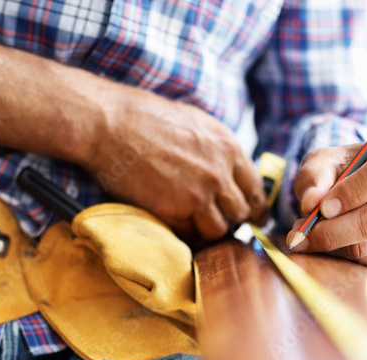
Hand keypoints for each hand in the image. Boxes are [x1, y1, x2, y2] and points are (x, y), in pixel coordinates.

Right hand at [85, 85, 262, 242]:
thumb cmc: (145, 118)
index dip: (251, 203)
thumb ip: (218, 150)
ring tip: (193, 223)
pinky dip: (184, 233)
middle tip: (216, 219)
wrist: (110, 124)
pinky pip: (190, 234)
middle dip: (230, 219)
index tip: (246, 213)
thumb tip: (228, 172)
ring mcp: (198, 194)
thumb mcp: (196, 123)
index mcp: (228, 147)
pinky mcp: (174, 210)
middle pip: (241, 213)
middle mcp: (219, 173)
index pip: (256, 188)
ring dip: (207, 229)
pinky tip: (174, 222)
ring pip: (219, 230)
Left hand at [288, 141, 366, 272]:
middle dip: (333, 231)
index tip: (323, 206)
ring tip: (307, 236)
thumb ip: (314, 175)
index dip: (351, 192)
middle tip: (302, 233)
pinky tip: (327, 245)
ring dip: (330, 246)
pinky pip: (366, 263)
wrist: (366, 190)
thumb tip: (311, 202)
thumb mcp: (326, 161)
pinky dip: (339, 258)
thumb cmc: (347, 170)